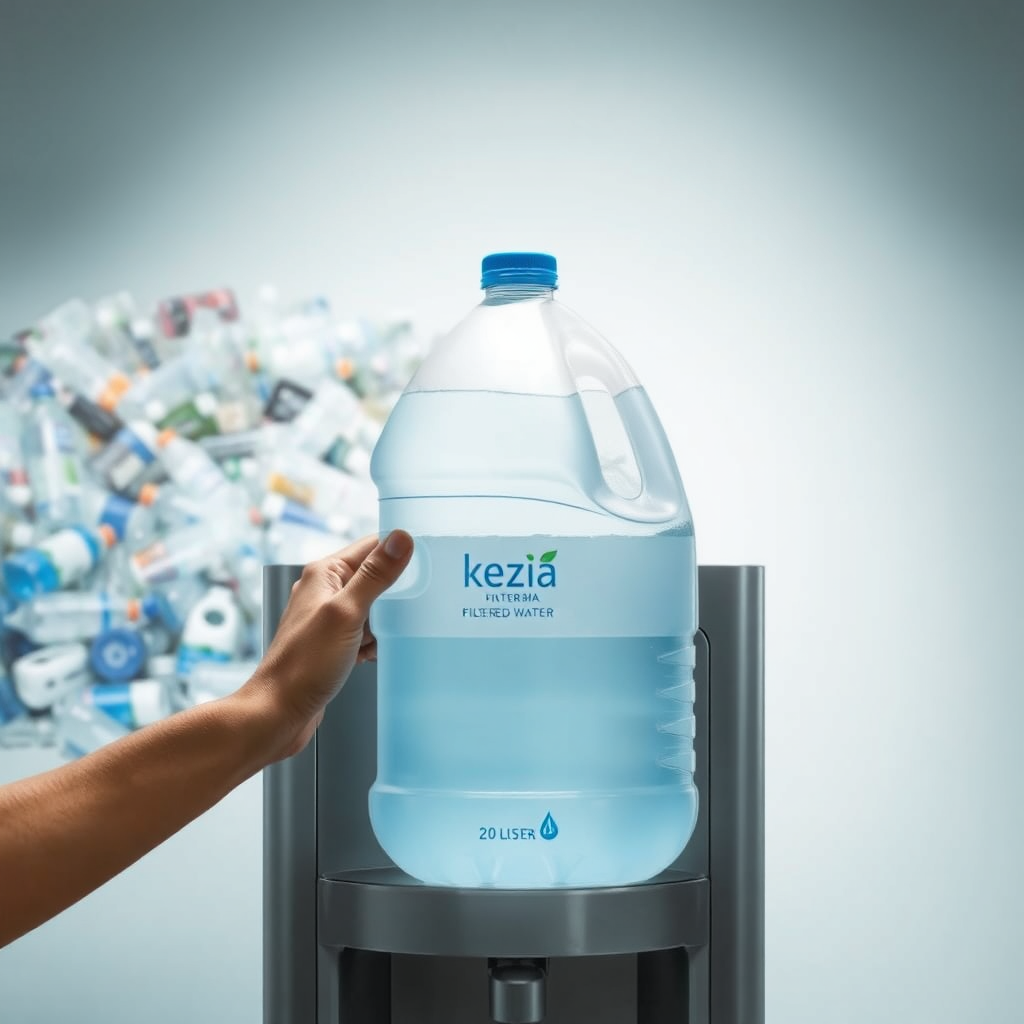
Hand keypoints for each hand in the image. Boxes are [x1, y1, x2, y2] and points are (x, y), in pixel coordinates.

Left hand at [239, 530, 412, 761]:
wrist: (279, 711)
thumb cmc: (303, 665)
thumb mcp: (347, 613)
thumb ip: (375, 575)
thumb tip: (401, 539)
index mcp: (325, 574)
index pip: (372, 546)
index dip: (399, 551)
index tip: (426, 562)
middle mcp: (325, 590)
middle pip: (375, 576)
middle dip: (395, 594)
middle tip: (410, 608)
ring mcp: (328, 617)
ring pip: (373, 607)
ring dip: (384, 622)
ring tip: (383, 638)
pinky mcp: (332, 641)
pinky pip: (365, 631)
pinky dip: (373, 641)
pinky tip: (370, 654)